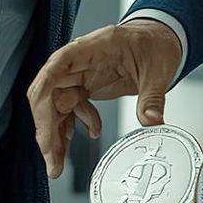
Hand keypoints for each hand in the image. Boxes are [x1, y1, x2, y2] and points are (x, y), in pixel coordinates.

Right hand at [27, 19, 181, 178]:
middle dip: (46, 127)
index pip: (56, 67)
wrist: (159, 39)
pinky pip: (68, 108)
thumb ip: (153, 96)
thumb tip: (152, 120)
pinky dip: (70, 126)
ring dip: (55, 134)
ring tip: (57, 163)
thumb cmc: (154, 43)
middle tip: (52, 157)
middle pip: (49, 91)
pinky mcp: (84, 85)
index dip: (45, 95)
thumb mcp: (159, 69)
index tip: (44, 125)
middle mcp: (79, 61)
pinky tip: (81, 138)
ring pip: (54, 105)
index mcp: (93, 48)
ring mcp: (79, 73)